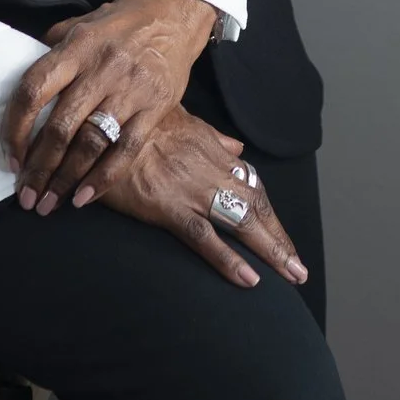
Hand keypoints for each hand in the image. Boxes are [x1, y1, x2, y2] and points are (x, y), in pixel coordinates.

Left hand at [4, 0, 215, 214]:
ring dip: (66, 179)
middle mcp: (101, 68)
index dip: (15, 127)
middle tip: (27, 196)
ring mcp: (131, 89)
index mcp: (76, 47)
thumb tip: (21, 82)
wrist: (176, 14)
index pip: (33, 89)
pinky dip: (104, 177)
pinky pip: (127, 149)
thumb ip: (52, 50)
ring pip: (91, 142)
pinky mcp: (156, 106)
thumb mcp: (81, 23)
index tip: (11, 158)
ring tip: (50, 203)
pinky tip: (85, 197)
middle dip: (39, 168)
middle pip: (61, 126)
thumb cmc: (121, 21)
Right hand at [97, 107, 305, 289]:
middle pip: (255, 206)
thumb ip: (210, 137)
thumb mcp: (180, 120)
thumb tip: (237, 148)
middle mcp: (210, 169)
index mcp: (212, 149)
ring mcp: (192, 189)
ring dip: (270, 250)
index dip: (267, 210)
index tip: (279, 231)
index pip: (250, 183)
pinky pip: (204, 237)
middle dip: (279, 237)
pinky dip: (228, 259)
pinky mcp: (168, 207)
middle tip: (298, 266)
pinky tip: (249, 279)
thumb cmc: (135, 122)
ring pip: (241, 222)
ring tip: (291, 275)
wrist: (101, 124)